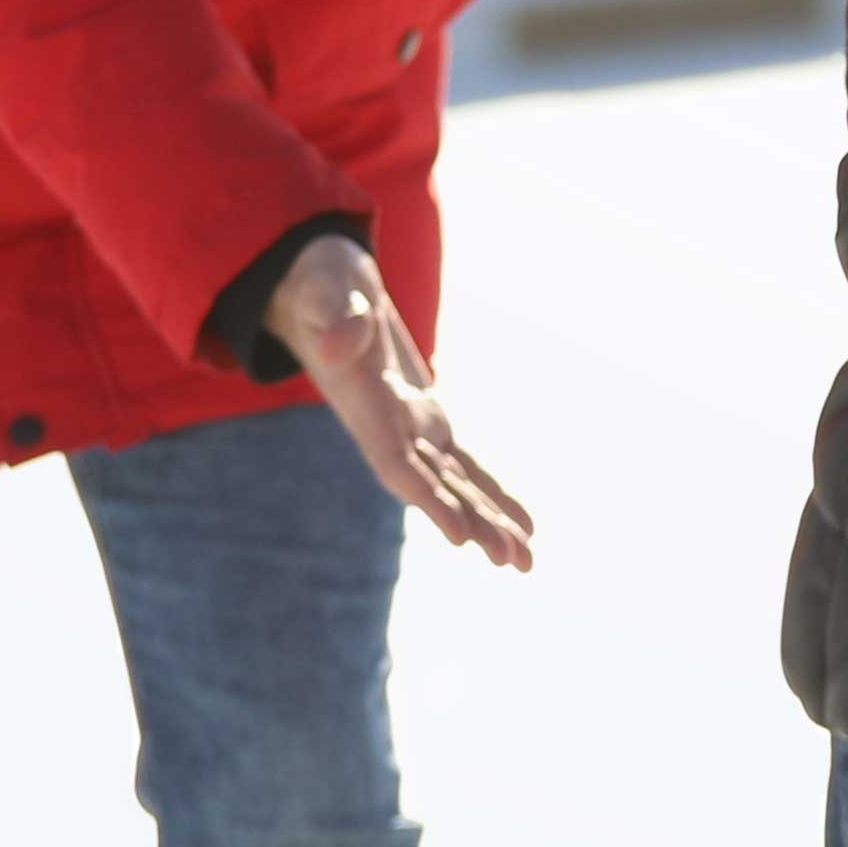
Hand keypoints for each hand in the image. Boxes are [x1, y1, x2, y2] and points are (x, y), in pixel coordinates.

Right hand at [268, 232, 535, 567]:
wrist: (323, 285)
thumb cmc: (322, 285)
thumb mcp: (326, 290)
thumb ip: (336, 317)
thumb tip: (339, 343)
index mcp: (363, 406)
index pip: (395, 463)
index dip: (428, 499)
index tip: (460, 537)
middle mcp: (385, 428)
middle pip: (433, 486)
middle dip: (473, 522)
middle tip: (513, 560)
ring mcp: (407, 426)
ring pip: (454, 483)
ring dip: (489, 519)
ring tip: (525, 561)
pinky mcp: (424, 417)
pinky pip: (462, 463)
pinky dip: (491, 491)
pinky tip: (523, 524)